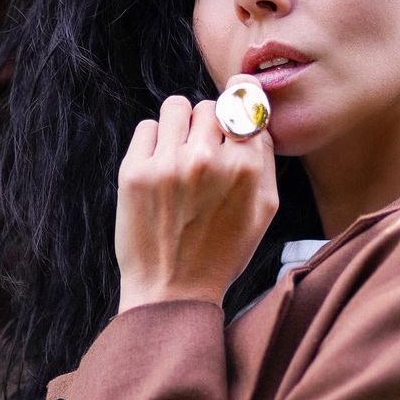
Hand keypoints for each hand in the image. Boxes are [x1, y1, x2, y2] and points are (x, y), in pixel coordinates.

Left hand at [115, 77, 278, 313]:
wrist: (172, 292)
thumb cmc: (222, 253)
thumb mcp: (264, 211)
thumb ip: (264, 160)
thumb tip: (256, 118)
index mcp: (245, 168)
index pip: (244, 107)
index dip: (239, 108)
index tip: (233, 106)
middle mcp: (207, 160)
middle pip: (210, 106)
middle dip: (208, 126)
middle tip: (203, 157)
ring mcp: (168, 164)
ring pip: (177, 107)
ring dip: (179, 125)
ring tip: (179, 155)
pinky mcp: (134, 171)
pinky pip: (147, 127)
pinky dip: (153, 143)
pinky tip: (158, 170)